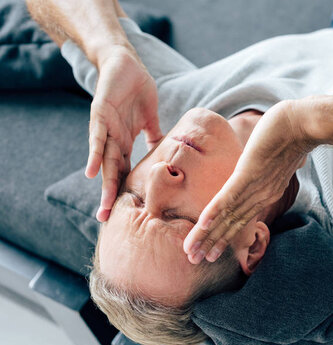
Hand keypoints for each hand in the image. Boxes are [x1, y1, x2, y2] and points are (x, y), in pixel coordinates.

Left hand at [86, 45, 161, 221]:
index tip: (123, 212)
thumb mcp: (151, 117)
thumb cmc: (136, 89)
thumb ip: (155, 135)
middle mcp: (113, 139)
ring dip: (103, 183)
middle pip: (111, 172)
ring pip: (104, 161)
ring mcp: (106, 129)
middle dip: (108, 196)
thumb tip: (167, 150)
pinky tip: (91, 173)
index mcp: (125, 142)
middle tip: (106, 219)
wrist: (125, 63)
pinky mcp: (100, 115)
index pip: (123, 171)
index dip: (122, 190)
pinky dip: (94, 155)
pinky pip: (97, 138)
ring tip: (103, 205)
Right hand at [183, 100, 314, 263]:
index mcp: (265, 192)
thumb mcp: (276, 153)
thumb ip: (268, 161)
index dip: (223, 235)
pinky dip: (215, 211)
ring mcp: (254, 187)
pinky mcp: (249, 175)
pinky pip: (228, 196)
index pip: (239, 219)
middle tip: (195, 261)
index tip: (210, 251)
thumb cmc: (292, 133)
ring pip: (226, 215)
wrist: (305, 124)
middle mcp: (260, 195)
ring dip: (208, 234)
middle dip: (212, 242)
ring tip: (193, 252)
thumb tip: (267, 156)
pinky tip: (203, 224)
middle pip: (232, 224)